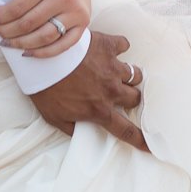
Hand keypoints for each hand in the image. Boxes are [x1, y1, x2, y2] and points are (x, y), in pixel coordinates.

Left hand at [0, 0, 92, 58]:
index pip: (19, 7)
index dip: (1, 17)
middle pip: (29, 24)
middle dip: (7, 32)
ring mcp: (75, 13)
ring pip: (43, 38)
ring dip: (21, 44)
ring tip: (7, 43)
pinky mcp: (82, 25)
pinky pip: (62, 46)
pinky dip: (43, 53)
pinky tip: (27, 52)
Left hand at [28, 33, 148, 151]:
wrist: (41, 57)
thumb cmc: (45, 89)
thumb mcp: (54, 118)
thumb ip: (71, 128)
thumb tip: (81, 134)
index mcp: (99, 110)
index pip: (125, 129)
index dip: (139, 139)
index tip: (149, 146)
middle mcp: (111, 90)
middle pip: (136, 98)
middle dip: (130, 98)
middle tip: (120, 95)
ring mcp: (112, 67)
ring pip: (135, 74)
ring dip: (128, 76)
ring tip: (117, 74)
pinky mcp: (109, 46)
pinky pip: (124, 46)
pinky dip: (119, 48)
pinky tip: (110, 50)